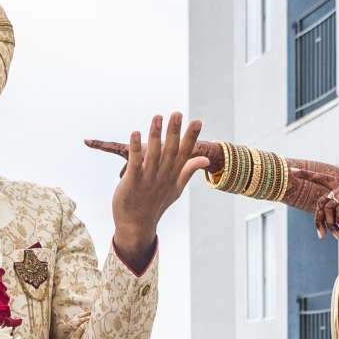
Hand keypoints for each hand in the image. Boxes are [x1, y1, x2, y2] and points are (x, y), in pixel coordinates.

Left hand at [85, 111, 208, 266]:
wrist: (136, 225)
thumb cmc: (155, 204)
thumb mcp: (176, 188)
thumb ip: (189, 171)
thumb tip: (206, 162)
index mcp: (173, 176)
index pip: (185, 154)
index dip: (191, 137)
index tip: (197, 122)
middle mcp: (163, 176)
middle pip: (171, 151)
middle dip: (174, 132)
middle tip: (177, 113)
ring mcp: (148, 179)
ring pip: (153, 154)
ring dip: (155, 135)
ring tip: (157, 117)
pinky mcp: (132, 182)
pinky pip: (134, 163)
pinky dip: (135, 148)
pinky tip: (135, 133)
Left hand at [310, 178, 338, 237]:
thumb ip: (337, 210)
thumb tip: (322, 217)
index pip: (320, 178)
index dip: (305, 174)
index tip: (290, 170)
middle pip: (322, 201)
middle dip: (319, 221)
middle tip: (321, 235)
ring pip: (329, 206)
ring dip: (331, 224)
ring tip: (338, 234)